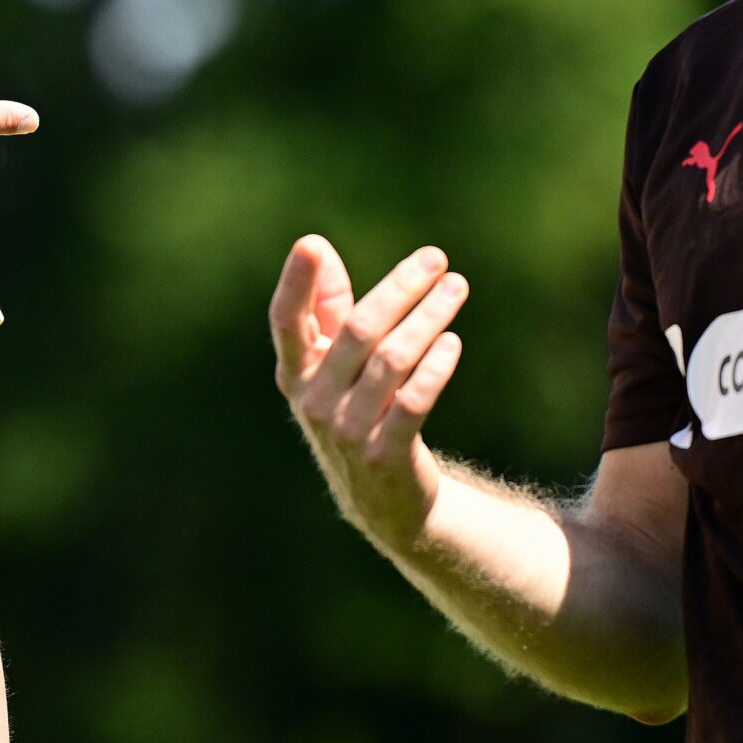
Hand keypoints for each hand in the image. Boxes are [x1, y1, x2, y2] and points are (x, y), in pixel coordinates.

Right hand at [268, 236, 463, 546]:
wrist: (381, 497)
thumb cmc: (354, 409)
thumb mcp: (332, 363)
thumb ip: (326, 307)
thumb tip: (316, 245)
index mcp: (295, 373)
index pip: (286, 322)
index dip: (295, 284)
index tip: (309, 245)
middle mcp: (314, 401)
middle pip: (357, 331)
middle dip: (399, 288)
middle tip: (436, 258)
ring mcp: (348, 431)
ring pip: (392, 361)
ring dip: (428, 318)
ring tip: (456, 287)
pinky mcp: (386, 455)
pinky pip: (413, 401)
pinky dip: (435, 368)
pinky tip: (452, 341)